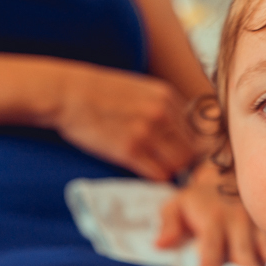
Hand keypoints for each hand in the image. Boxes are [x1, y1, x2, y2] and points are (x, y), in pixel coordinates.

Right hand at [48, 63, 198, 181]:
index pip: (197, 131)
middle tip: (167, 164)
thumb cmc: (101, 93)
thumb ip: (163, 106)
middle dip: (182, 161)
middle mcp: (161, 113)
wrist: (68, 93)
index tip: (179, 152)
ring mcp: (146, 132)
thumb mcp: (140, 88)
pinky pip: (158, 174)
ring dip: (169, 170)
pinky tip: (143, 169)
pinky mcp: (128, 150)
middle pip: (191, 151)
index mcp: (167, 96)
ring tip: (154, 166)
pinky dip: (154, 177)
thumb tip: (183, 131)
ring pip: (178, 165)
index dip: (190, 145)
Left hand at [156, 161, 265, 265]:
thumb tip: (160, 244)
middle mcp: (238, 223)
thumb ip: (169, 225)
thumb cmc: (198, 200)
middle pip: (243, 257)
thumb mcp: (177, 205)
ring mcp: (257, 226)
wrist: (227, 176)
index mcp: (213, 221)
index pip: (212, 249)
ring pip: (262, 256)